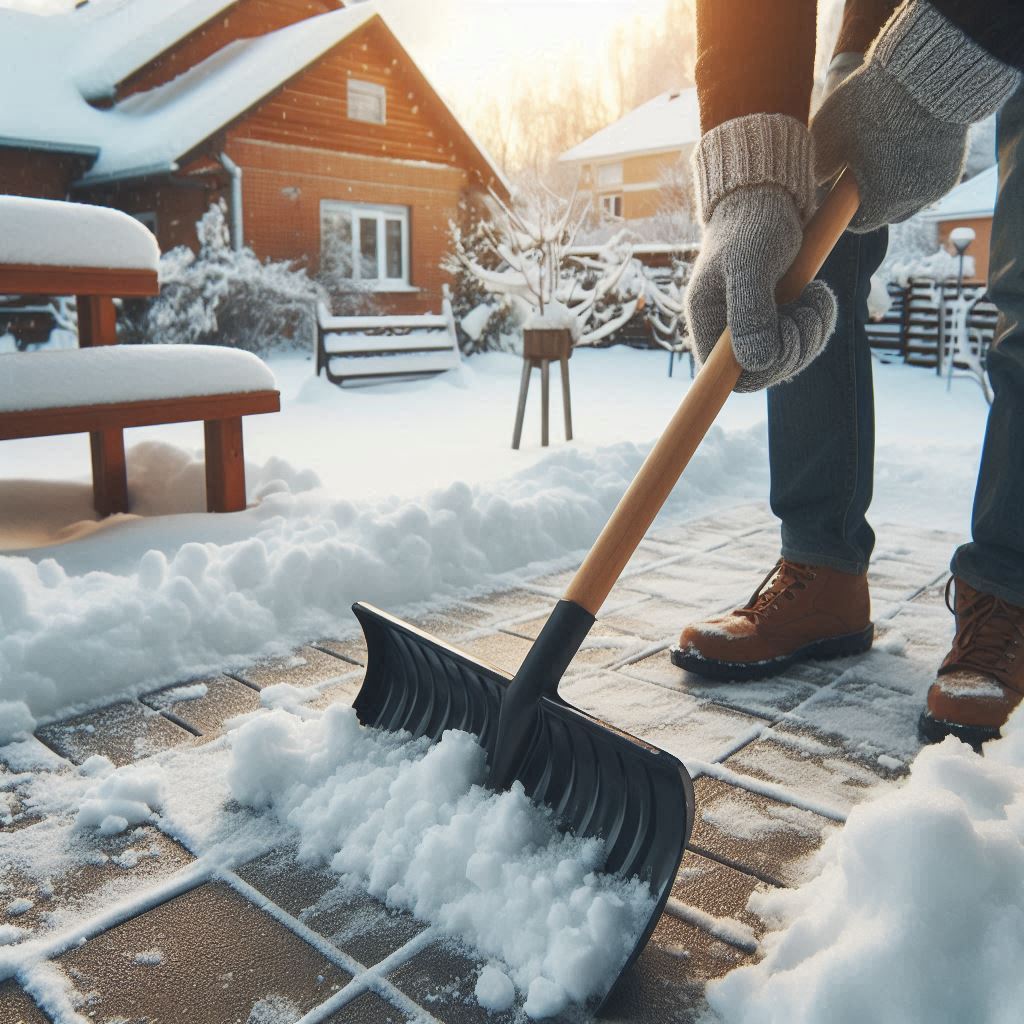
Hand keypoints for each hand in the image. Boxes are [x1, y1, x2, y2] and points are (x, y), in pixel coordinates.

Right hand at [685, 185, 836, 392]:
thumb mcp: (750, 265)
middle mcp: (725, 330)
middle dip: (795, 345)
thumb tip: (756, 363)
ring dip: (812, 332)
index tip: (786, 342)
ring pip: (786, 358)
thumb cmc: (754, 224)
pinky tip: (819, 296)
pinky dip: (817, 322)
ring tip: (819, 296)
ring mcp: (751, 326)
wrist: (769, 196)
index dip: (759, 371)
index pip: (725, 376)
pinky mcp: (774, 318)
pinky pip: (799, 340)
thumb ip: (750, 313)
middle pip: (762, 371)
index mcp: (707, 320)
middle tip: (811, 308)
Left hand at [812, 1, 1018, 231]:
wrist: (928, 71)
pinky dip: (914, 171)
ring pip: (908, 199)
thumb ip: (816, 169)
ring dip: (894, 185)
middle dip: (870, 198)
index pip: (858, 223)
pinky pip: (927, 181)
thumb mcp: (828, 135)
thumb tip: (809, 187)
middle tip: (858, 172)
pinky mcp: (954, 167)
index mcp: (882, 200)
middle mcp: (914, 199)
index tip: (837, 191)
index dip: (844, 208)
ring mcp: (938, 184)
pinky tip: (903, 147)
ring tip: (881, 156)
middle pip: (885, 213)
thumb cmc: (871, 103)